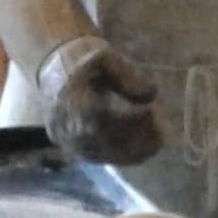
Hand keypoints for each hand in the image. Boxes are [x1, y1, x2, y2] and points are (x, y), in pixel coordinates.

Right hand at [37, 37, 161, 165]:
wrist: (55, 75)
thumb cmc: (84, 62)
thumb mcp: (104, 57)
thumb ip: (125, 73)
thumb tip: (151, 94)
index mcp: (71, 101)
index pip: (100, 118)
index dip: (128, 119)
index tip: (152, 110)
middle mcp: (68, 128)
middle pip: (105, 141)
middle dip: (137, 137)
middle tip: (163, 127)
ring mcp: (72, 144)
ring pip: (108, 155)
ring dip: (137, 150)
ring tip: (161, 137)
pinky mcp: (79, 152)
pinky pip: (106, 160)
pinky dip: (129, 156)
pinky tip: (149, 146)